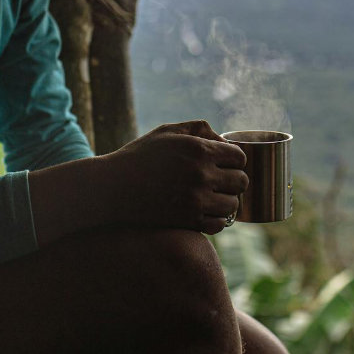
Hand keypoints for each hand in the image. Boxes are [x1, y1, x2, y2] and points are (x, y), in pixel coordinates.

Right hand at [101, 120, 247, 233]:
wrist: (112, 187)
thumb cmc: (140, 156)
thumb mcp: (167, 132)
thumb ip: (199, 129)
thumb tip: (224, 140)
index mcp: (199, 149)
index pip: (240, 157)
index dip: (234, 161)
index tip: (225, 164)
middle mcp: (201, 174)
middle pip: (241, 182)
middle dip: (233, 181)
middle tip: (220, 182)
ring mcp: (196, 200)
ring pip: (233, 205)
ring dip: (227, 202)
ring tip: (213, 198)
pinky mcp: (188, 221)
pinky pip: (219, 225)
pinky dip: (216, 220)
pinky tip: (205, 213)